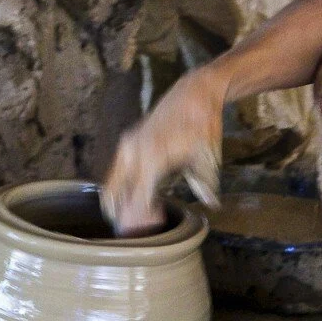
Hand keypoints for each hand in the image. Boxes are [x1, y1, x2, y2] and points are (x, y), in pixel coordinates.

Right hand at [101, 72, 223, 233]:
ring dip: (117, 202)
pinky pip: (115, 171)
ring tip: (132, 215)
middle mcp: (133, 152)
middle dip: (123, 214)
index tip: (153, 226)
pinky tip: (133, 197)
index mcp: (152, 158)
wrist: (193, 94)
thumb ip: (205, 184)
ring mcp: (127, 145)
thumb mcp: (208, 157)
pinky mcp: (126, 142)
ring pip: (111, 184)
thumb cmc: (203, 126)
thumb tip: (210, 205)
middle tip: (136, 227)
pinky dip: (120, 187)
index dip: (142, 218)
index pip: (137, 199)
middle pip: (115, 194)